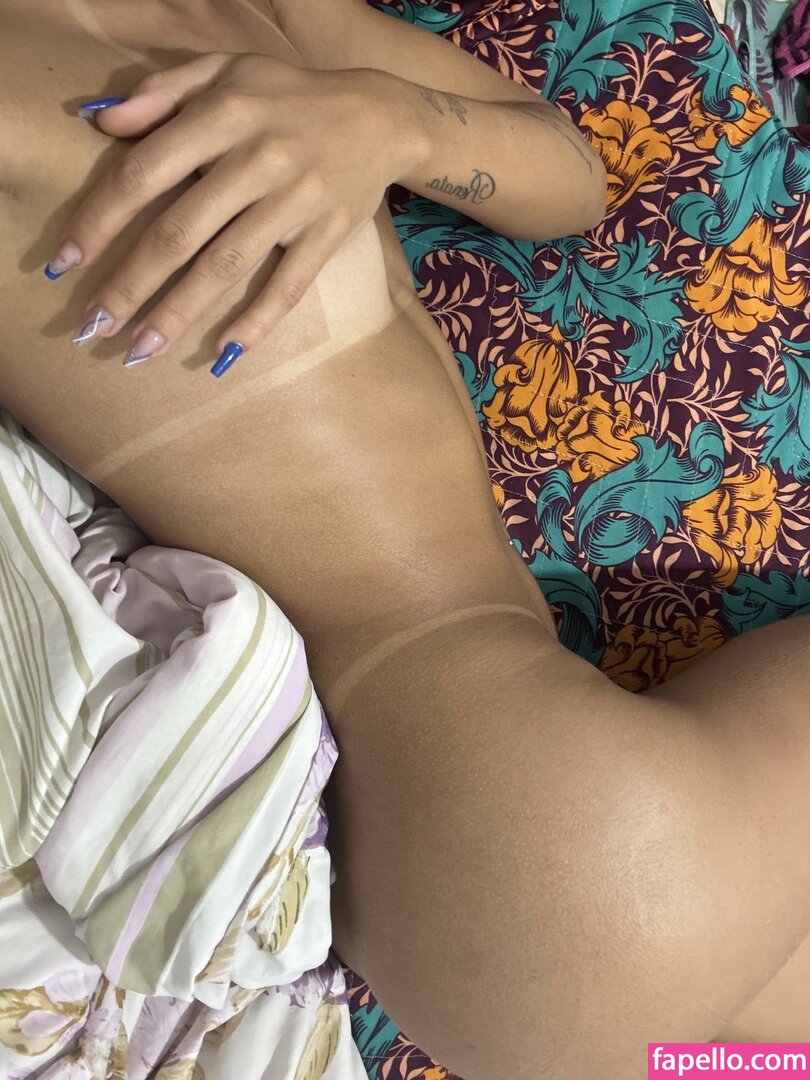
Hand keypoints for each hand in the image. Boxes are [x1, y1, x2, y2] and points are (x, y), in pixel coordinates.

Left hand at [46, 53, 411, 373]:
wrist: (378, 115)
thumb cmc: (286, 95)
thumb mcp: (223, 71)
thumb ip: (161, 92)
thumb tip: (101, 124)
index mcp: (224, 115)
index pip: (145, 172)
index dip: (100, 220)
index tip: (66, 262)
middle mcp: (258, 159)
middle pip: (180, 232)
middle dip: (130, 284)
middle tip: (94, 326)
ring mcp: (296, 201)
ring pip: (226, 265)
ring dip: (179, 312)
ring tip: (139, 350)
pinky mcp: (327, 234)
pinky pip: (289, 285)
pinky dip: (257, 321)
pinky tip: (224, 353)